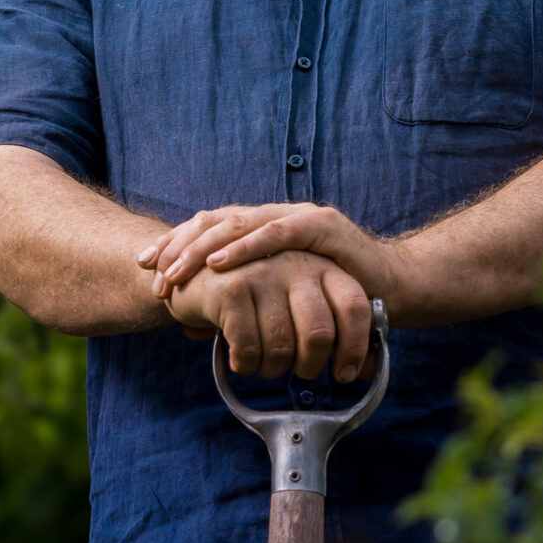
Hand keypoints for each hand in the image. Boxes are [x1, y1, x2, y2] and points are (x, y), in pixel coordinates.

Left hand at [140, 202, 389, 301]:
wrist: (397, 289)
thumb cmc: (336, 299)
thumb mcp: (280, 301)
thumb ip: (241, 303)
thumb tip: (190, 325)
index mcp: (264, 232)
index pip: (211, 230)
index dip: (177, 244)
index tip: (146, 266)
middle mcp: (277, 218)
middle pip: (217, 222)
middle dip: (180, 245)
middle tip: (153, 270)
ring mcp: (301, 218)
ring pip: (239, 223)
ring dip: (204, 247)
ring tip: (177, 267)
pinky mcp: (324, 227)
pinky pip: (279, 232)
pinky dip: (247, 247)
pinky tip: (222, 263)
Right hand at [163, 249, 375, 381]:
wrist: (196, 276)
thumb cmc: (258, 299)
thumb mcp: (301, 307)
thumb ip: (338, 334)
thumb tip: (370, 372)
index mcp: (322, 266)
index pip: (354, 307)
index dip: (355, 348)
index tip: (344, 374)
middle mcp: (296, 263)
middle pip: (320, 333)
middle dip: (310, 366)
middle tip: (299, 372)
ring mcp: (263, 272)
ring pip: (282, 346)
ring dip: (274, 369)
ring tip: (265, 364)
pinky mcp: (231, 288)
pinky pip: (249, 348)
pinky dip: (246, 365)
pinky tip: (241, 359)